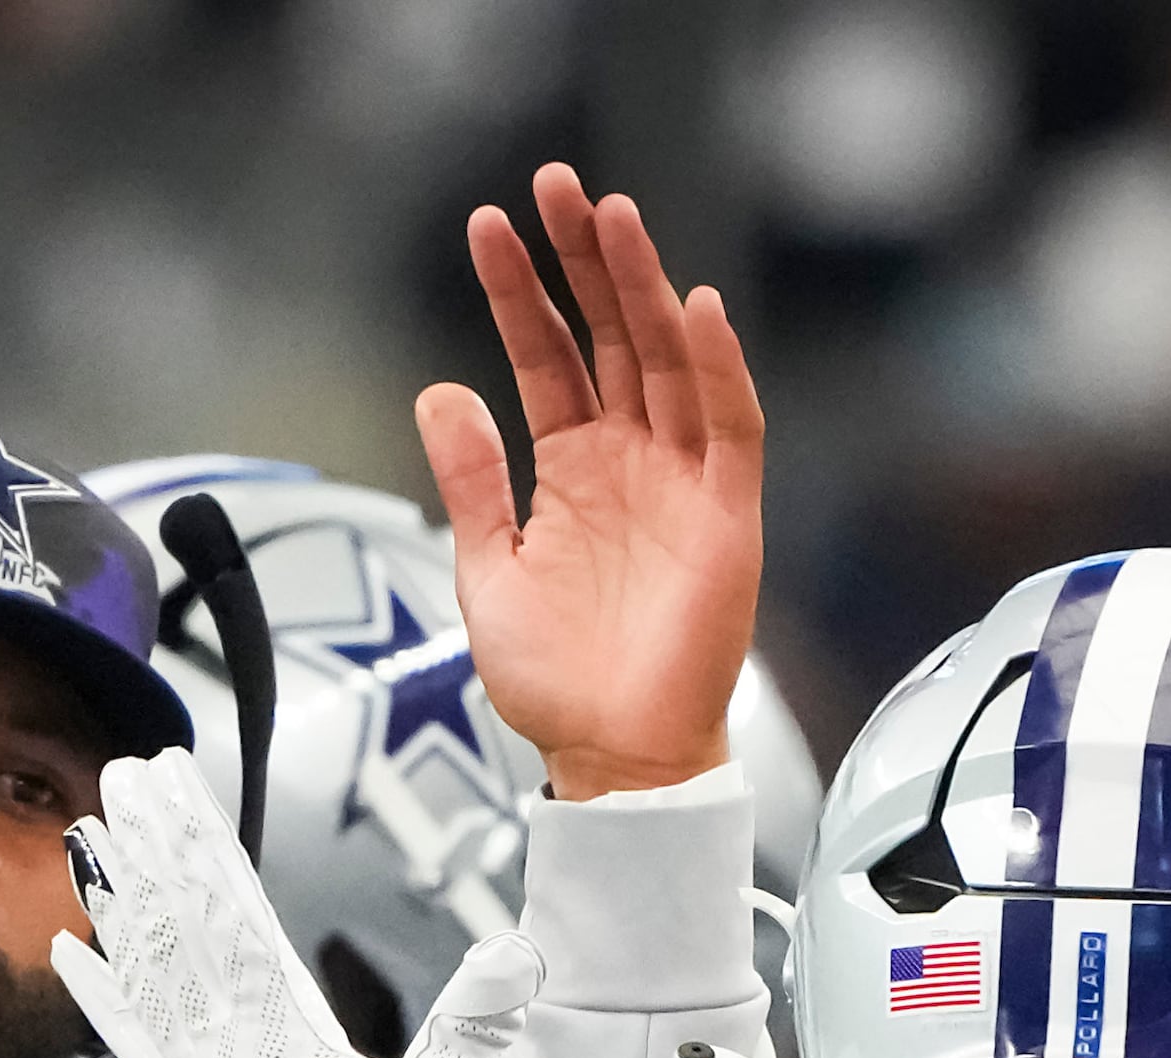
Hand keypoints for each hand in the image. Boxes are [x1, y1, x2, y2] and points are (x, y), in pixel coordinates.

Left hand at [53, 750, 543, 1057]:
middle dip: (153, 848)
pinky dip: (103, 999)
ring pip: (150, 976)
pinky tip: (72, 957)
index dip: (200, 844)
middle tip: (122, 775)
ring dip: (119, 903)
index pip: (233, 919)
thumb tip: (514, 955)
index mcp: (287, 1047)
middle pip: (181, 930)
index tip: (170, 784)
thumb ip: (478, 1036)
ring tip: (88, 837)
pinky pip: (138, 1049)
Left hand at [419, 162, 764, 801]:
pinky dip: (717, 370)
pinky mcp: (727, 517)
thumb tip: (440, 390)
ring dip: (645, 288)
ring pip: (668, 362)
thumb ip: (470, 480)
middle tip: (556, 186)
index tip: (488, 227)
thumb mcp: (487, 569)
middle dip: (586, 260)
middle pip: (611, 336)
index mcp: (572, 467)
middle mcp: (630, 460)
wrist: (609, 758)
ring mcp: (681, 482)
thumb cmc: (556, 681)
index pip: (546, 355)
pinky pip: (731, 428)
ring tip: (614, 216)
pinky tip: (694, 310)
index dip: (520, 293)